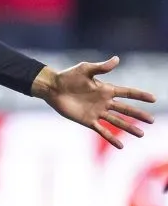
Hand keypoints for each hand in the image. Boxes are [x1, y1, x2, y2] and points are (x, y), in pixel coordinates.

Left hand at [32, 56, 154, 147]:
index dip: (140, 95)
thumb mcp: (85, 69)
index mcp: (106, 89)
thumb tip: (117, 59)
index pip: (127, 93)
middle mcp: (104, 102)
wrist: (52, 88)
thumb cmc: (68, 76)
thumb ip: (101, 67)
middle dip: (139, 115)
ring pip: (117, 121)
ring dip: (129, 128)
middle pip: (125, 109)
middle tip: (152, 121)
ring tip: (141, 134)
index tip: (153, 98)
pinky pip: (102, 130)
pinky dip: (111, 138)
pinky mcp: (87, 120)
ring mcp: (96, 112)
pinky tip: (121, 146)